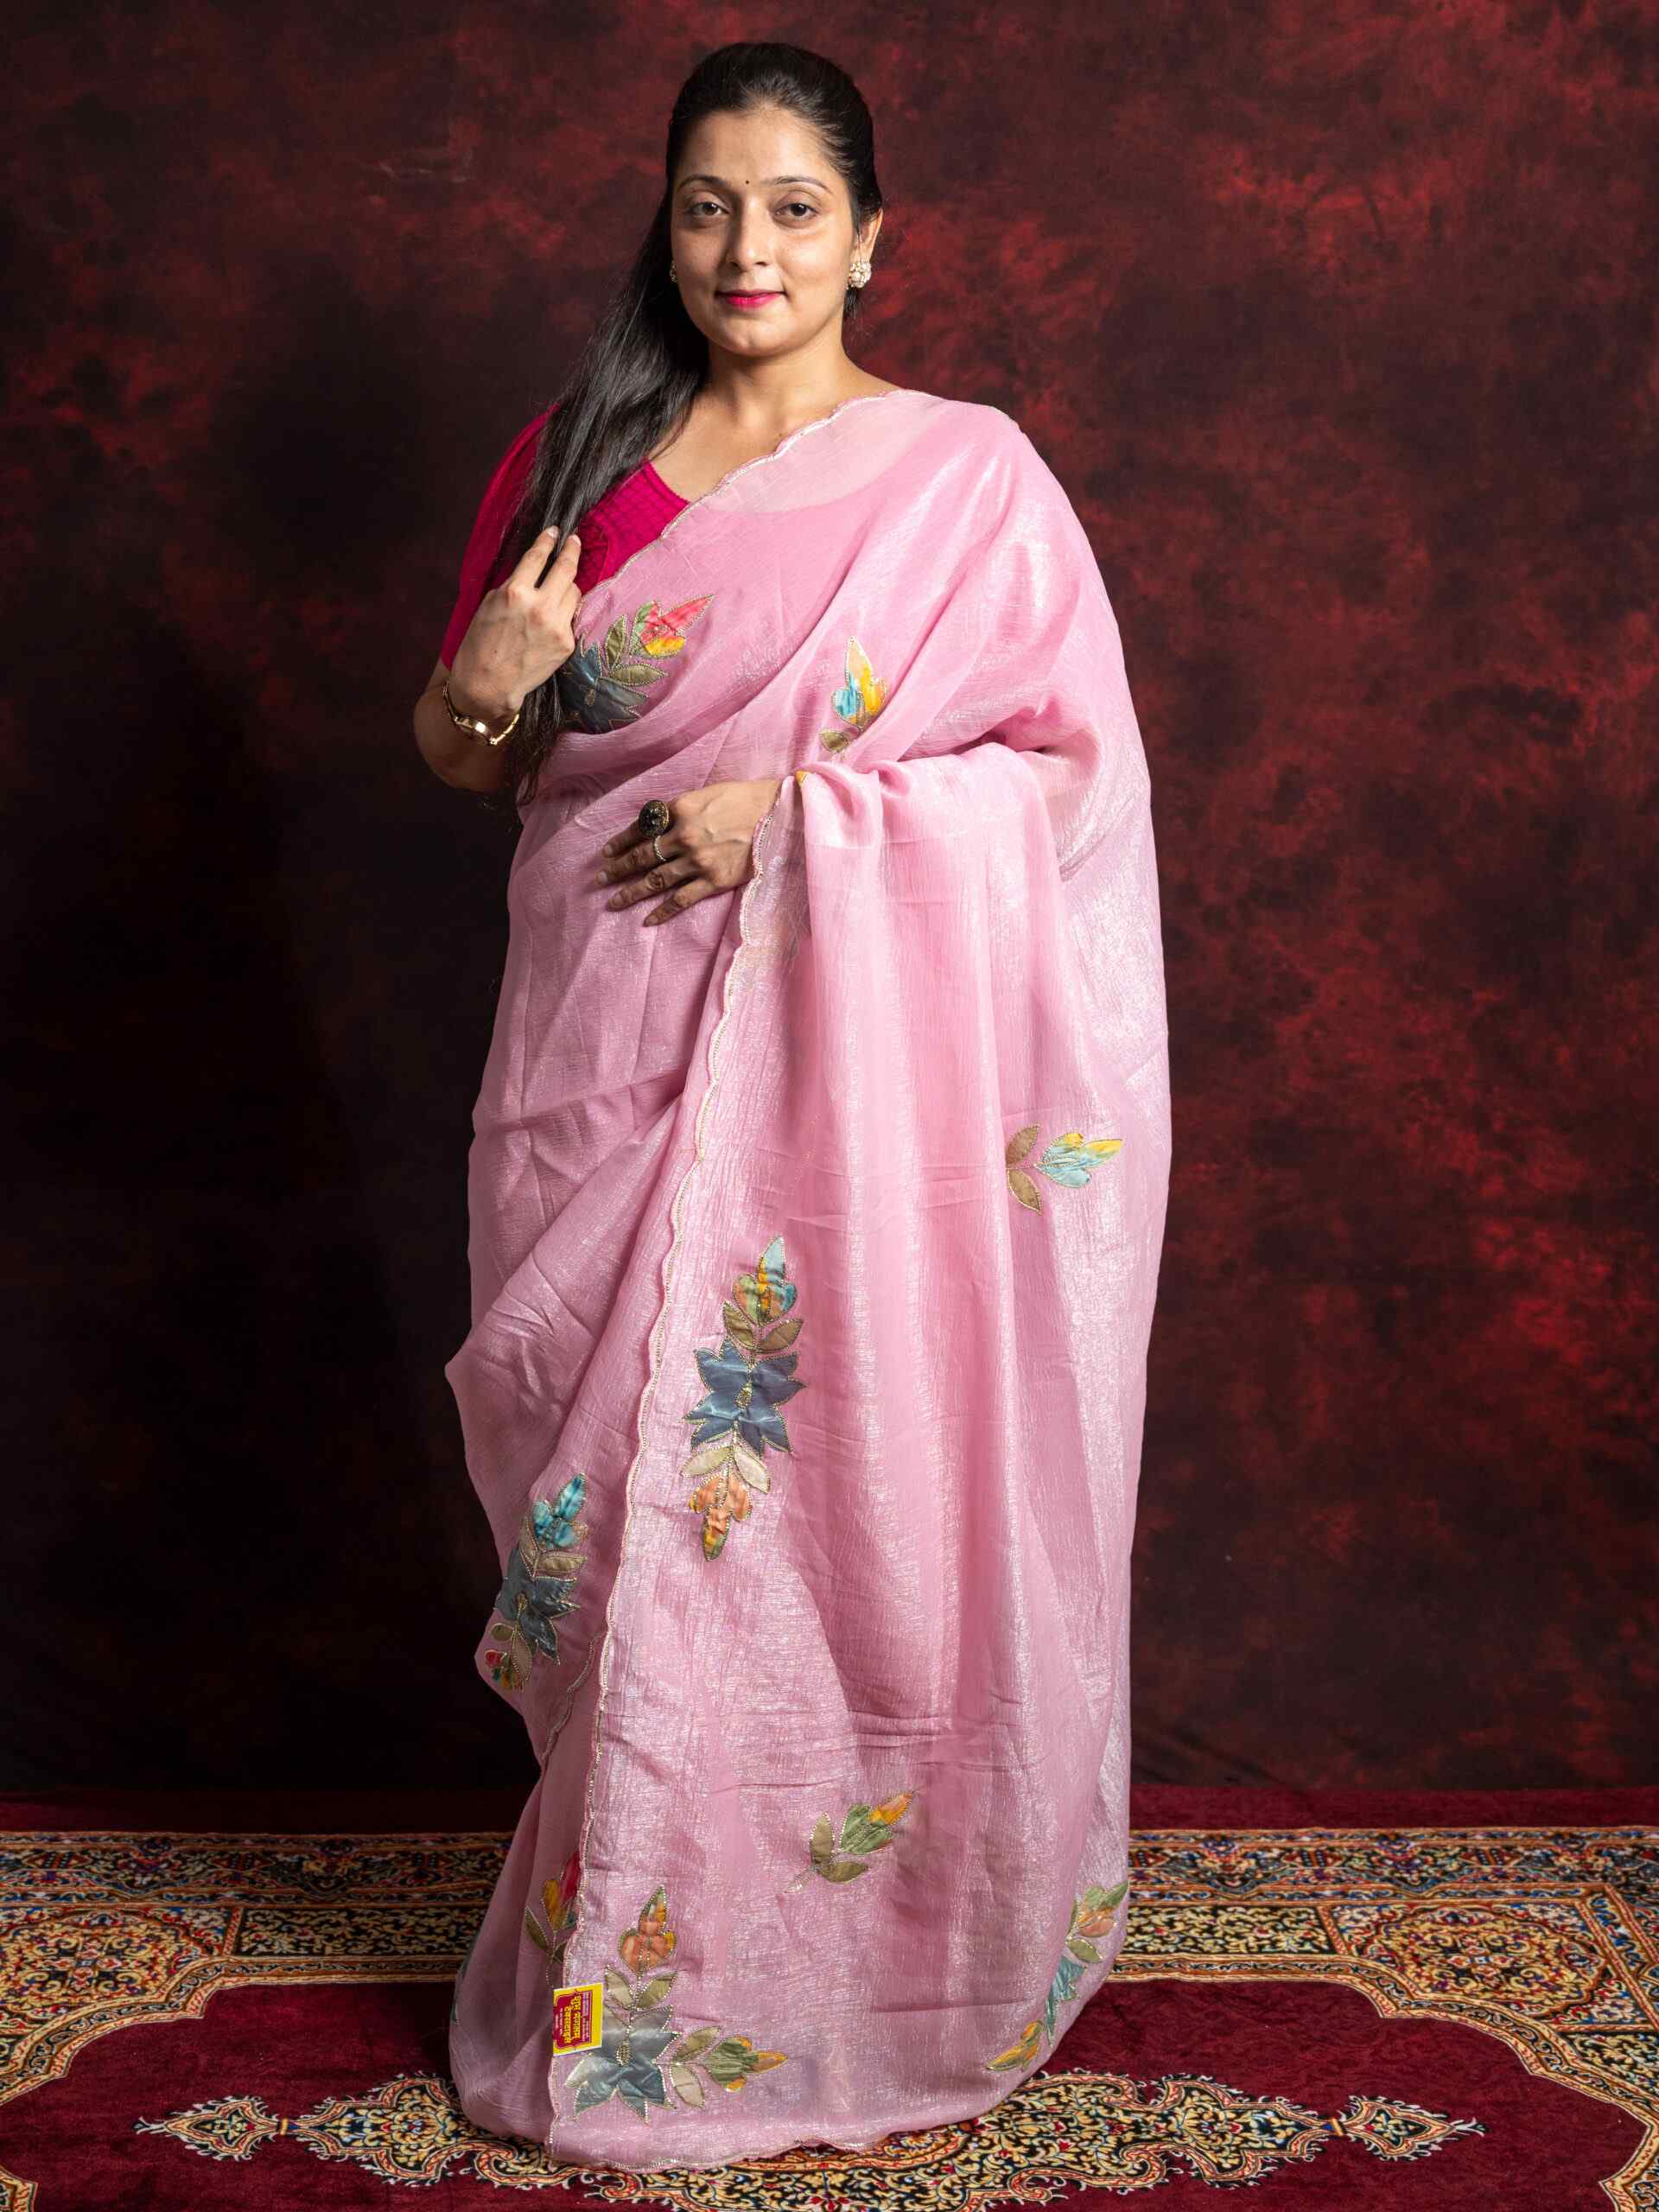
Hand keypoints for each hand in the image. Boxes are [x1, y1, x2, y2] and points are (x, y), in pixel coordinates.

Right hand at [449, 527, 582, 719]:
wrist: (488, 684)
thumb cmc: (481, 643)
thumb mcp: (490, 604)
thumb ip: (514, 585)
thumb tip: (533, 572)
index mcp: (515, 592)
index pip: (538, 557)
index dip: (548, 541)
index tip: (555, 531)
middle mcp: (540, 606)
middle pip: (566, 569)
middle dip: (572, 551)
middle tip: (575, 542)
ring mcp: (557, 625)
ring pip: (574, 592)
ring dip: (568, 585)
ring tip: (560, 585)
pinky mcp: (566, 643)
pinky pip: (572, 617)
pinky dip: (565, 611)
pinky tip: (556, 614)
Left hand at [595, 778, 784, 925]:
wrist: (779, 816)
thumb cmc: (745, 799)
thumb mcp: (706, 794)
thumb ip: (680, 809)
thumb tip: (657, 823)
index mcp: (680, 809)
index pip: (640, 828)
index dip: (620, 841)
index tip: (606, 852)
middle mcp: (683, 836)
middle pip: (642, 856)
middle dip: (617, 869)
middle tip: (599, 880)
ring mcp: (698, 861)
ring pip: (655, 880)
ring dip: (631, 892)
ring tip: (613, 902)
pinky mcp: (714, 880)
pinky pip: (681, 900)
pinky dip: (662, 911)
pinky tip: (647, 920)